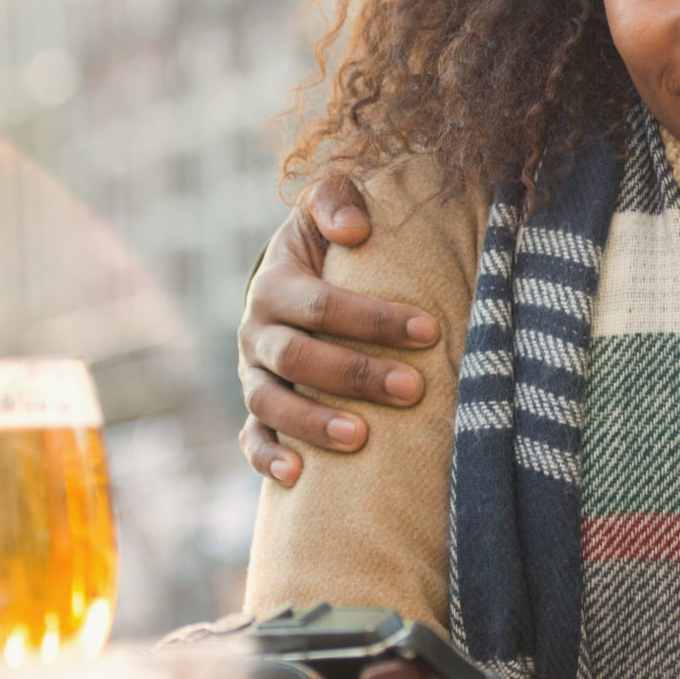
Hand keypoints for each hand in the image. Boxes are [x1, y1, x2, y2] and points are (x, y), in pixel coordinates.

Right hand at [237, 174, 438, 484]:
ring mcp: (252, 374)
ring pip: (270, 404)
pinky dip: (267, 458)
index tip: (429, 330)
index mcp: (275, 284)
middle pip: (298, 358)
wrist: (294, 274)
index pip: (321, 305)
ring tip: (362, 437)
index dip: (373, 319)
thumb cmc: (327, 242)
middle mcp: (257, 331)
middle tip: (414, 388)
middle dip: (357, 374)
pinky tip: (298, 478)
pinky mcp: (256, 409)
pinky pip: (250, 439)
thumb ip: (337, 200)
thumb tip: (356, 229)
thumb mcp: (328, 206)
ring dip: (313, 423)